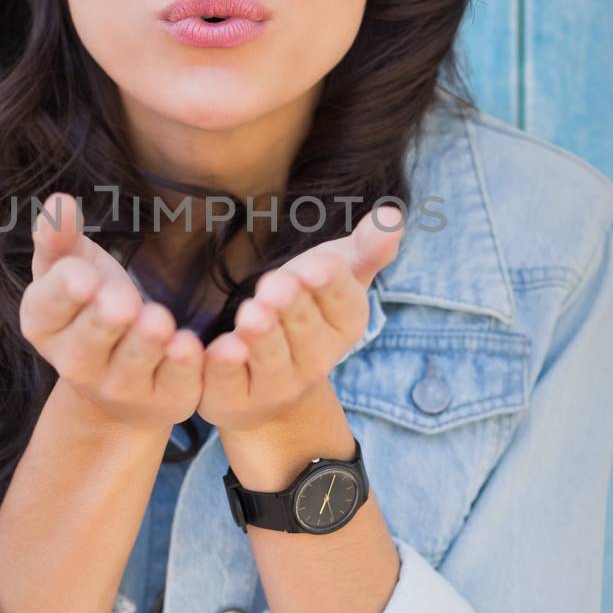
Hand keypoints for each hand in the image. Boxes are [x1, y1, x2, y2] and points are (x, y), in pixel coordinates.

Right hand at [19, 192, 203, 429]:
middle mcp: (76, 363)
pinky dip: (183, 367)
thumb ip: (60, 237)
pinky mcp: (165, 399)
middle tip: (121, 303)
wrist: (122, 377)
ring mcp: (120, 387)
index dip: (64, 293)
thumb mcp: (72, 267)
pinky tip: (189, 347)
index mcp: (44, 325)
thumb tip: (58, 201)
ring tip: (157, 322)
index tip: (83, 277)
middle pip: (89, 341)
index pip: (47, 308)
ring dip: (145, 343)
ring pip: (133, 363)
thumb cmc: (92, 306)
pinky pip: (175, 383)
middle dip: (105, 321)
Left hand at [196, 205, 403, 431]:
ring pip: (271, 362)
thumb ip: (363, 247)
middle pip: (307, 333)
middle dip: (292, 307)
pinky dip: (225, 368)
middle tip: (274, 286)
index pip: (345, 305)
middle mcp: (316, 361)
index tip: (314, 267)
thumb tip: (392, 215)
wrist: (263, 373)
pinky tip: (219, 349)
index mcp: (345, 325)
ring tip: (252, 314)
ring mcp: (277, 385)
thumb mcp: (333, 270)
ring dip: (262, 338)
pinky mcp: (234, 397)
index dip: (329, 286)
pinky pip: (230, 384)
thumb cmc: (302, 305)